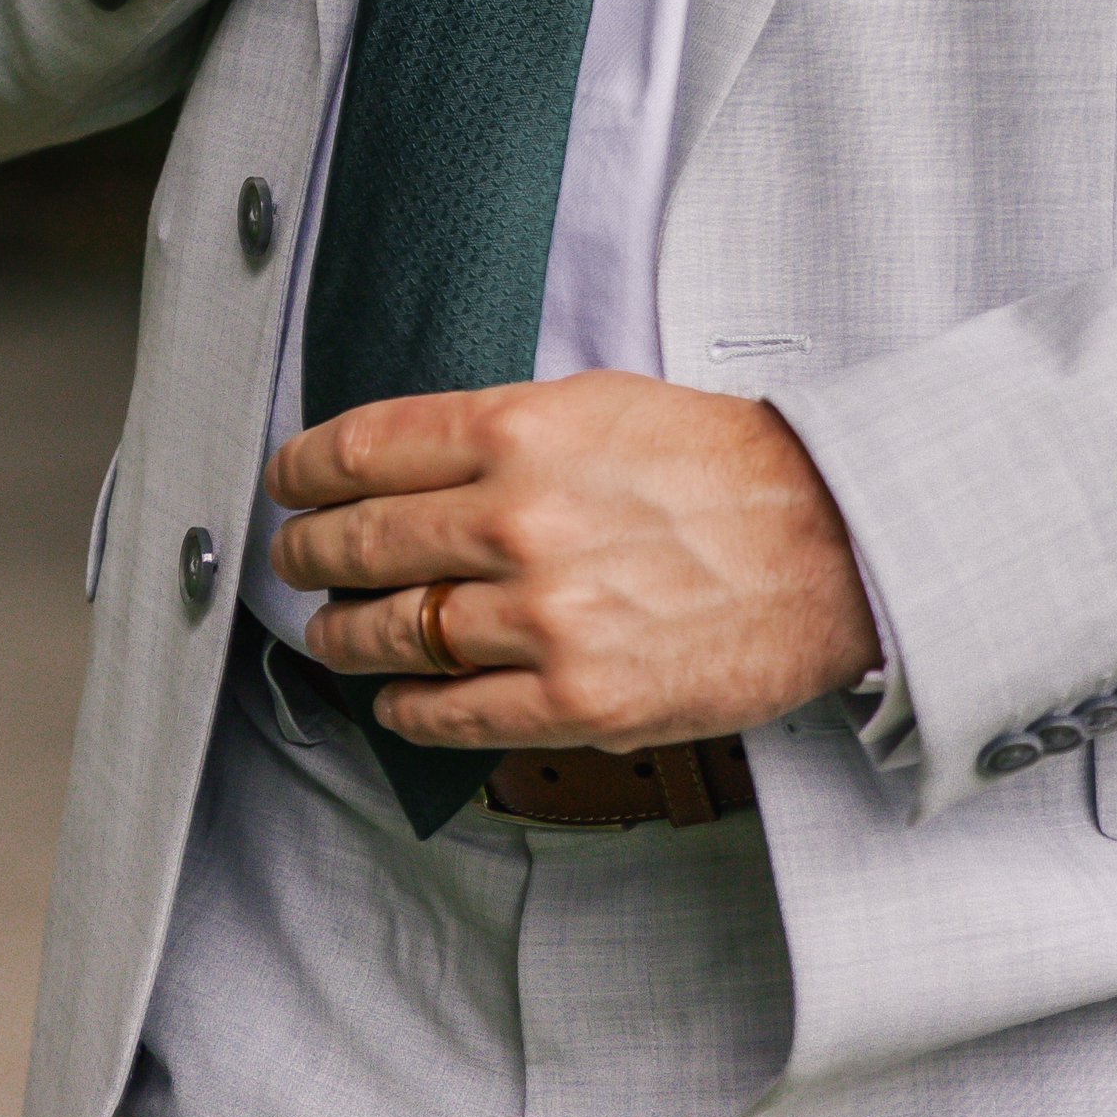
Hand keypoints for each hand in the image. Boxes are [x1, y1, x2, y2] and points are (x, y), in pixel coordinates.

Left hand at [265, 371, 881, 749]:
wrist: (829, 546)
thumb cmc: (723, 466)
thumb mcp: (599, 402)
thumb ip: (499, 429)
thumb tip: (405, 459)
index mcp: (521, 433)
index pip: (364, 450)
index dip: (305, 469)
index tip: (287, 480)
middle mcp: (520, 523)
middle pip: (361, 542)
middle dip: (309, 551)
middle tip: (296, 554)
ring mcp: (545, 619)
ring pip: (393, 634)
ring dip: (345, 634)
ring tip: (336, 629)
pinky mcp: (576, 701)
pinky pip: (450, 713)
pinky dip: (404, 708)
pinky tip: (396, 698)